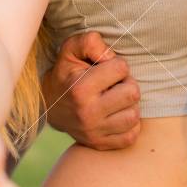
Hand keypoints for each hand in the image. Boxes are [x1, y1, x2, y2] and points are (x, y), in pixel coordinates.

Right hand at [40, 32, 140, 148]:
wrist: (51, 105)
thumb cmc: (67, 73)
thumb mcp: (71, 50)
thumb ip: (90, 42)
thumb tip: (110, 55)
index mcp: (80, 88)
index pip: (121, 68)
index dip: (116, 64)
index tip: (105, 69)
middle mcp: (88, 113)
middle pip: (133, 93)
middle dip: (126, 83)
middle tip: (113, 84)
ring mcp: (94, 132)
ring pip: (134, 115)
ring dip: (128, 104)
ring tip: (115, 99)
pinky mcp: (100, 145)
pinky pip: (132, 135)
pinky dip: (128, 124)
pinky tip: (116, 114)